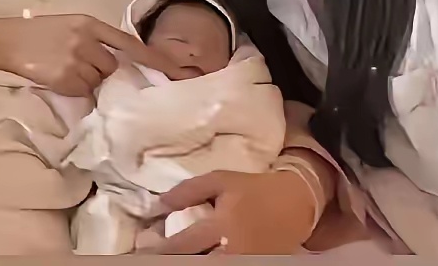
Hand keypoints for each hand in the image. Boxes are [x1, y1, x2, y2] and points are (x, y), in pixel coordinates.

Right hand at [0, 14, 190, 96]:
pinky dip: (73, 88)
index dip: (153, 57)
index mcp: (89, 23)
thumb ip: (93, 38)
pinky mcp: (66, 79)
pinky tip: (56, 76)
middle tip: (77, 63)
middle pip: (112, 65)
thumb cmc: (36, 33)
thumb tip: (114, 61)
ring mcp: (77, 60)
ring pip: (97, 79)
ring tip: (63, 68)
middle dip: (101, 69)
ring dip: (86, 79)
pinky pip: (82, 91)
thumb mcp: (69, 26)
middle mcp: (87, 40)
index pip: (129, 42)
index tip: (176, 71)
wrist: (6, 40)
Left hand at [145, 170, 316, 254]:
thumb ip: (189, 191)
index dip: (159, 250)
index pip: (183, 245)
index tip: (141, 251)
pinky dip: (206, 261)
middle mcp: (232, 251)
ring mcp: (245, 263)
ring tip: (169, 256)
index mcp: (222, 226)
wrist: (295, 204)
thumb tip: (160, 203)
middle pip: (194, 264)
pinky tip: (195, 256)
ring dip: (189, 261)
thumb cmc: (254, 189)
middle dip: (172, 261)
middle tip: (150, 258)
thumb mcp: (221, 180)